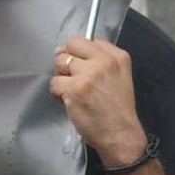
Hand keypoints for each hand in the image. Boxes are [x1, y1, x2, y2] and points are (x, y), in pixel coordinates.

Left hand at [49, 36, 146, 166]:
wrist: (121, 134)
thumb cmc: (117, 109)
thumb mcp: (120, 76)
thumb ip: (101, 60)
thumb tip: (68, 51)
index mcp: (118, 56)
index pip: (89, 39)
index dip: (78, 52)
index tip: (80, 65)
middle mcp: (104, 61)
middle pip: (71, 45)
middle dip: (66, 59)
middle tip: (71, 77)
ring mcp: (88, 74)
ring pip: (59, 63)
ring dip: (61, 77)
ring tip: (72, 91)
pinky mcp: (74, 89)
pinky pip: (54, 83)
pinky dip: (57, 93)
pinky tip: (69, 102)